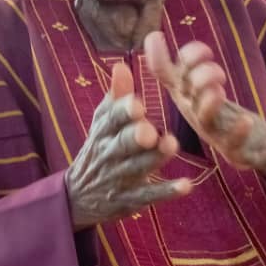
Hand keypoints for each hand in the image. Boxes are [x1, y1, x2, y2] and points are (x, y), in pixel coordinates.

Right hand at [65, 63, 191, 230]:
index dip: (123, 113)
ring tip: (172, 146)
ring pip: (138, 168)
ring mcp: (120, 179)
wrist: (79, 197)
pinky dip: (167, 191)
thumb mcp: (101, 124)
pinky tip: (187, 185)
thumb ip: (115, 97)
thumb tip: (121, 65)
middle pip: (122, 144)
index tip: (137, 104)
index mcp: (103, 133)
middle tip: (150, 130)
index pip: (110, 120)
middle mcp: (110, 154)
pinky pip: (149, 195)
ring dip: (155, 158)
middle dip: (136, 137)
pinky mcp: (131, 200)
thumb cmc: (98, 151)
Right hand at [144, 32, 265, 192]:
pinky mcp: (234, 150)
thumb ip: (181, 66)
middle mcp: (194, 115)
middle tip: (219, 73)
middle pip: (186, 95)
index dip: (171, 58)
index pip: (169, 77)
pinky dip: (238, 131)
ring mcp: (214, 133)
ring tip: (221, 90)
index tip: (197, 49)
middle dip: (200, 75)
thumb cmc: (223, 115)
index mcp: (185, 98)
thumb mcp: (199, 88)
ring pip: (204, 118)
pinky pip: (232, 142)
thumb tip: (151, 37)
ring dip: (210, 101)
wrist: (254, 149)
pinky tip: (246, 121)